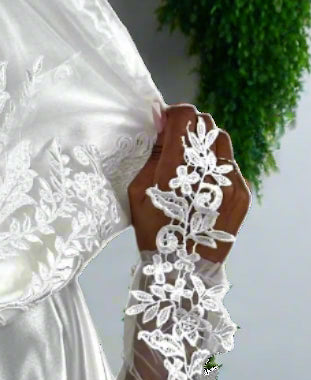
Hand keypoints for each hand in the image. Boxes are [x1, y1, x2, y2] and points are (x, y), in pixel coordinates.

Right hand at [127, 103, 252, 262]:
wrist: (184, 266)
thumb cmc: (154, 230)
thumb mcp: (137, 191)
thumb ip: (151, 155)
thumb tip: (160, 126)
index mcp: (176, 169)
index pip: (185, 117)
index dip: (173, 113)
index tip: (164, 121)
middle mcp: (208, 171)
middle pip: (206, 124)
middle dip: (189, 127)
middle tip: (176, 141)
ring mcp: (230, 182)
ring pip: (221, 142)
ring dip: (205, 145)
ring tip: (192, 163)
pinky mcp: (243, 193)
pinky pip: (231, 165)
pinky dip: (217, 166)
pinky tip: (204, 184)